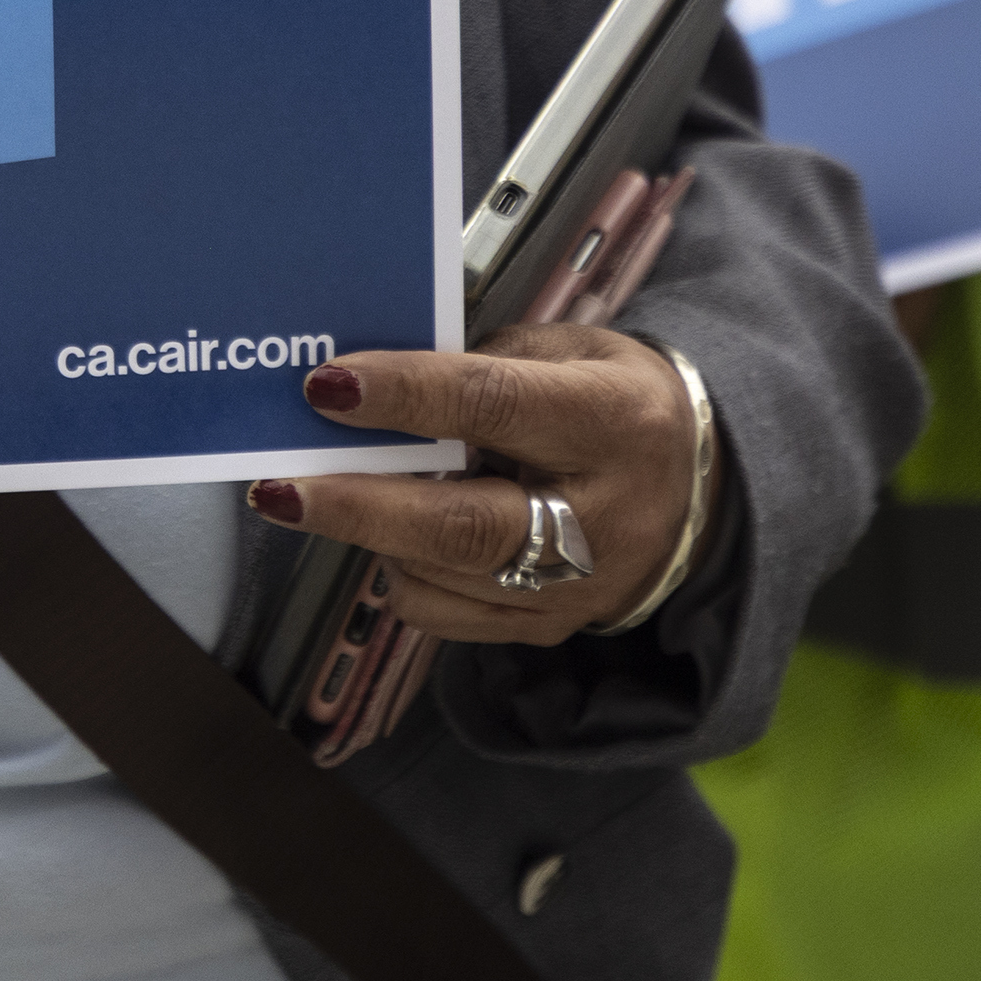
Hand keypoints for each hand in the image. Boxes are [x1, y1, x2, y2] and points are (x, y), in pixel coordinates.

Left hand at [253, 325, 704, 643]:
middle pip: (463, 524)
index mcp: (612, 418)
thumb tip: (377, 380)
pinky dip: (403, 573)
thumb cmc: (611, 401)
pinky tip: (397, 533)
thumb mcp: (570, 350)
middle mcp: (603, 513)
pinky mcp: (551, 629)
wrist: (700, 494)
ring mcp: (580, 587)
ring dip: (372, 534)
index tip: (326, 386)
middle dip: (359, 506)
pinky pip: (446, 615)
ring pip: (443, 577)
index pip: (494, 405)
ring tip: (332, 493)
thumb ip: (484, 363)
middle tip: (279, 489)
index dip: (405, 395)